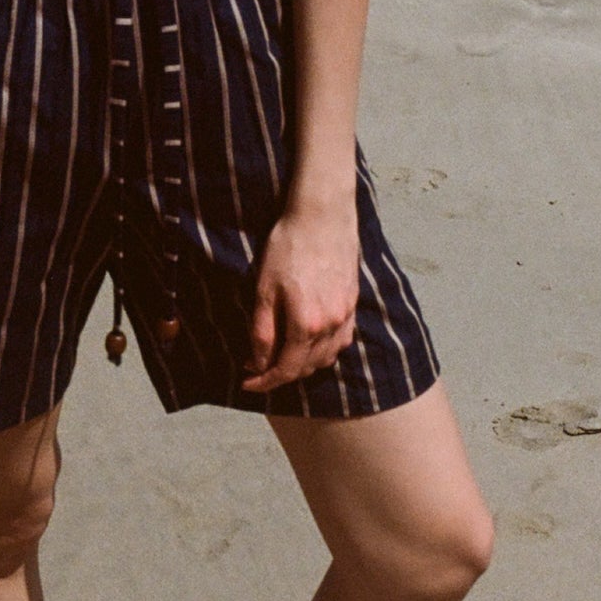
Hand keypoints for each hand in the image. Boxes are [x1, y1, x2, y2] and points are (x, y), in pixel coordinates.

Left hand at [241, 198, 359, 392]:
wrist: (321, 216)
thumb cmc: (287, 247)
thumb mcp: (264, 289)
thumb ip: (262, 331)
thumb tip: (257, 363)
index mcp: (306, 324)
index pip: (286, 369)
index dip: (265, 382)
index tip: (247, 384)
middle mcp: (331, 325)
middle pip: (307, 368)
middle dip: (281, 375)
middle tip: (258, 369)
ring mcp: (346, 315)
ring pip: (326, 358)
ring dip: (304, 365)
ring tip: (282, 358)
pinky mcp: (353, 303)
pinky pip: (342, 341)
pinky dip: (324, 351)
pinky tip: (310, 343)